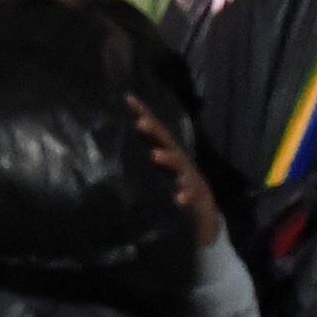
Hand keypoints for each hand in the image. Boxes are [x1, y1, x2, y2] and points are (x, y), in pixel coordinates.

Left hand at [129, 97, 221, 248]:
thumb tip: (112, 149)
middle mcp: (181, 162)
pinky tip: (178, 198)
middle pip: (168, 141)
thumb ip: (142, 161)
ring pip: (180, 165)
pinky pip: (192, 196)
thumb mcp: (158, 173)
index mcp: (169, 154)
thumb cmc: (175, 190)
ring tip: (155, 155)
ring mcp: (191, 179)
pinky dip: (185, 196)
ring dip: (168, 159)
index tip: (128, 98)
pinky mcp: (198, 198)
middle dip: (155, 131)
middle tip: (140, 123)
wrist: (204, 217)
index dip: (143, 113)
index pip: (155, 131)